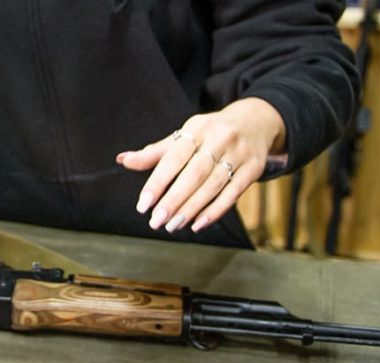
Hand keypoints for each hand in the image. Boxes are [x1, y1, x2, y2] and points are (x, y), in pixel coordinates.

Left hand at [116, 98, 285, 232]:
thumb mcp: (184, 135)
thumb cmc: (210, 133)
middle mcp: (219, 139)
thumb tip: (123, 160)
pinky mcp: (253, 169)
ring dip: (191, 209)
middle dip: (173, 200)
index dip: (157, 183)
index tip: (143, 205)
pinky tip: (197, 224)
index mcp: (197, 129)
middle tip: (156, 221)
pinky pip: (233, 193)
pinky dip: (215, 211)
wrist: (256, 120)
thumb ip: (155, 152)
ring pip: (213, 186)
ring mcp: (239, 154)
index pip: (173, 158)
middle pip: (194, 174)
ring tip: (172, 226)